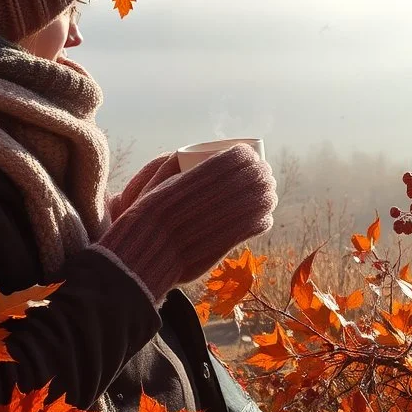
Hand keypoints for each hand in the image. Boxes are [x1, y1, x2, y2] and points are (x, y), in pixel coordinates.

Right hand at [99, 144, 276, 300]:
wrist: (143, 257)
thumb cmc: (144, 221)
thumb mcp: (152, 187)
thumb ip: (167, 168)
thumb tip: (180, 153)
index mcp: (197, 178)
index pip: (237, 157)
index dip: (248, 155)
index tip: (250, 156)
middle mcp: (214, 195)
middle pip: (254, 178)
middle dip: (264, 174)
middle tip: (265, 175)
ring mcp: (224, 219)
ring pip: (261, 201)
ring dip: (268, 196)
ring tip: (269, 195)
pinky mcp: (229, 241)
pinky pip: (258, 225)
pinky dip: (263, 220)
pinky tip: (264, 218)